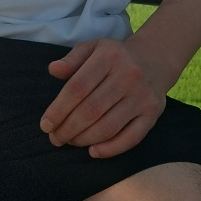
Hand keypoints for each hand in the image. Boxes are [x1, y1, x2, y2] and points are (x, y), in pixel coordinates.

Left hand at [40, 38, 169, 158]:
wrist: (155, 59)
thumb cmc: (115, 57)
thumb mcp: (93, 48)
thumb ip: (71, 59)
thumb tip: (53, 70)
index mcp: (109, 56)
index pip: (77, 87)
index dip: (58, 109)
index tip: (45, 124)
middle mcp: (128, 75)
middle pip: (91, 110)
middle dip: (67, 129)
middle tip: (55, 138)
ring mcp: (142, 96)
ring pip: (108, 127)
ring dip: (84, 140)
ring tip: (70, 141)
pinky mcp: (153, 113)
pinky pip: (131, 138)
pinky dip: (110, 149)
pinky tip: (93, 151)